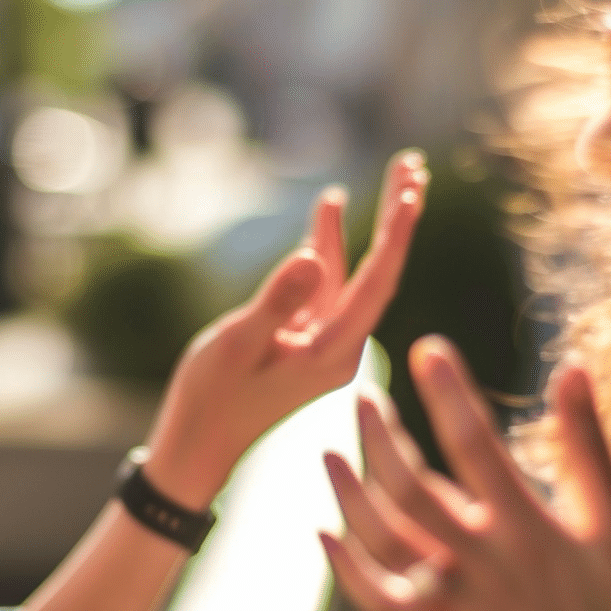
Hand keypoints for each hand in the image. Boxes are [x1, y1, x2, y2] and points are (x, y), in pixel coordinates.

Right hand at [140, 149, 428, 507]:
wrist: (195, 446)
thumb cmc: (212, 398)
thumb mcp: (239, 343)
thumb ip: (277, 300)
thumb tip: (312, 256)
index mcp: (336, 353)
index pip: (376, 284)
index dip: (394, 235)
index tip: (411, 191)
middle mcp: (342, 347)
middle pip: (380, 272)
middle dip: (398, 218)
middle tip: (414, 164)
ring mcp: (324, 342)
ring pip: (353, 273)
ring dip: (367, 225)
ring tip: (396, 173)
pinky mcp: (304, 338)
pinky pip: (324, 284)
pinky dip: (326, 245)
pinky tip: (331, 207)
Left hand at [320, 335, 610, 610]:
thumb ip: (590, 449)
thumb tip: (571, 370)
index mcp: (529, 530)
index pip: (474, 444)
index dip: (447, 391)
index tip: (426, 348)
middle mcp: (482, 565)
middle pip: (409, 487)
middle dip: (379, 434)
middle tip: (362, 392)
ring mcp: (457, 607)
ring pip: (383, 540)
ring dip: (350, 493)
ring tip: (330, 450)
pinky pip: (380, 604)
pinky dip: (346, 571)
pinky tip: (324, 534)